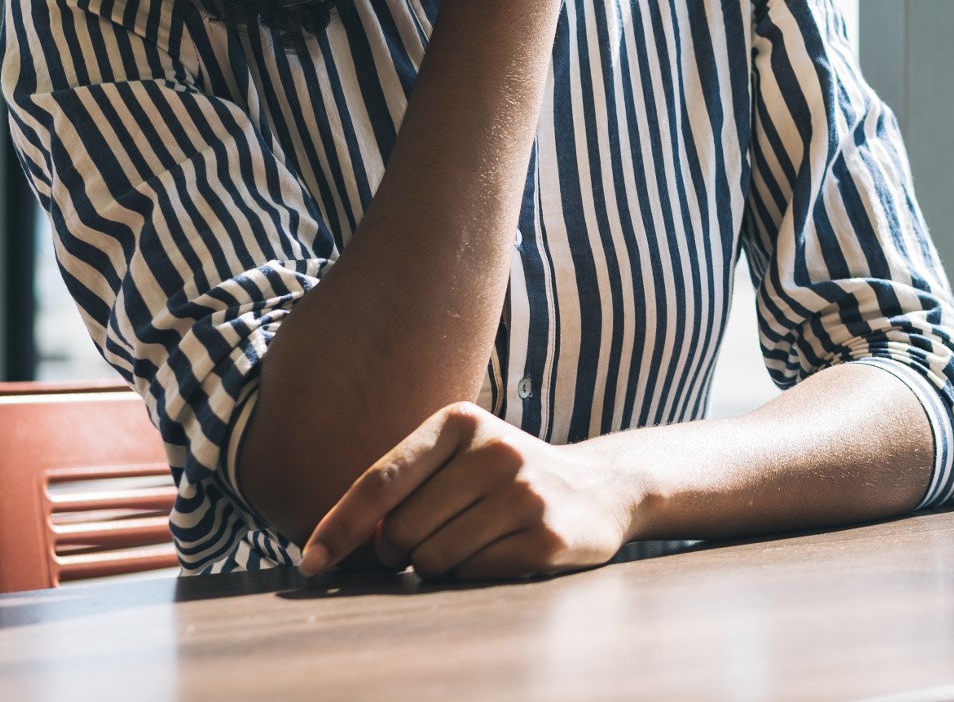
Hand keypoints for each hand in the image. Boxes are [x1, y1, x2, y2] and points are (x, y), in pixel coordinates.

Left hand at [297, 401, 638, 582]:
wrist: (599, 487)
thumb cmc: (504, 476)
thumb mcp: (460, 456)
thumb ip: (406, 485)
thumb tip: (336, 539)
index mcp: (461, 421)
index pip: (382, 479)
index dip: (341, 525)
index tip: (311, 561)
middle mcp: (493, 449)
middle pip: (403, 529)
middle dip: (402, 549)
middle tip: (433, 536)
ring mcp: (523, 492)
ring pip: (434, 558)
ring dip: (439, 564)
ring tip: (474, 538)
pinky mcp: (545, 536)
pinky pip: (474, 575)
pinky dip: (474, 574)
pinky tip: (501, 551)